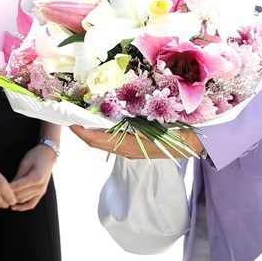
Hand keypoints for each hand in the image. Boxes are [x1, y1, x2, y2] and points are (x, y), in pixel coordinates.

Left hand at [8, 144, 55, 210]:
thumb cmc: (35, 156)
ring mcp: (42, 191)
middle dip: (9, 195)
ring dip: (14, 200)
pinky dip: (23, 207)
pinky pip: (32, 204)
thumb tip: (8, 187)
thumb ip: (17, 177)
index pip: (17, 186)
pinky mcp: (42, 193)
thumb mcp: (25, 163)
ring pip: (24, 200)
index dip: (6, 188)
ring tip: (3, 199)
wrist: (48, 155)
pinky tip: (14, 207)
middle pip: (20, 195)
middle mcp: (40, 187)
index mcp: (36, 178)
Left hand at [70, 124, 202, 159]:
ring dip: (92, 130)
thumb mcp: (152, 121)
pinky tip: (105, 120)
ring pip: (104, 142)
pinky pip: (114, 141)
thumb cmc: (174, 131)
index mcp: (126, 144)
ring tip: (85, 115)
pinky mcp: (136, 148)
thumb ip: (130, 118)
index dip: (79, 130)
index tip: (68, 119)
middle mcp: (125, 150)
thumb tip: (110, 110)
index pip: (94, 139)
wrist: (193, 145)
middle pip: (96, 141)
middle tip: (72, 114)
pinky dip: (105, 132)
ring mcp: (131, 150)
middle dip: (82, 129)